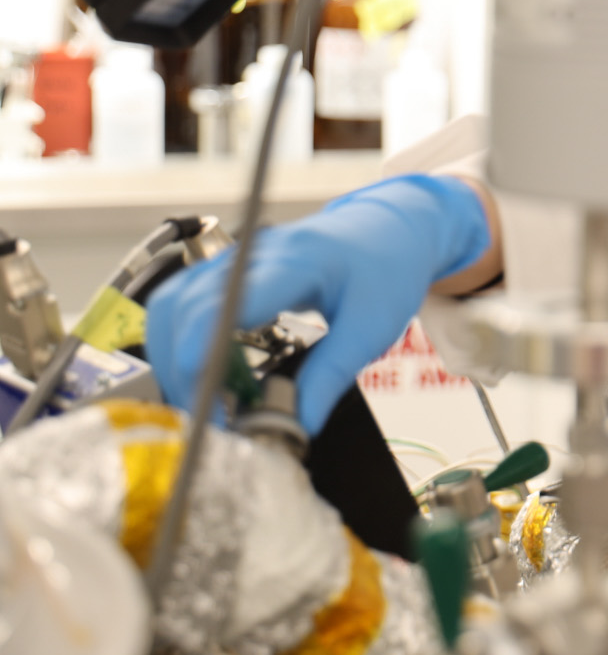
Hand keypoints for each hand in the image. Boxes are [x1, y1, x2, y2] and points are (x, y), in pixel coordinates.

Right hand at [146, 174, 490, 434]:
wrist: (389, 228)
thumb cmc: (386, 270)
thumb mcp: (372, 327)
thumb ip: (331, 375)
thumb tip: (298, 425)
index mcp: (298, 260)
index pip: (232, 299)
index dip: (203, 347)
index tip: (201, 395)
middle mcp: (254, 253)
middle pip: (185, 305)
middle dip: (182, 368)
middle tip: (206, 419)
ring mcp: (234, 257)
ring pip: (171, 303)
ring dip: (173, 357)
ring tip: (203, 404)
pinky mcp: (226, 270)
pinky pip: (182, 302)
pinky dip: (180, 343)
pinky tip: (204, 377)